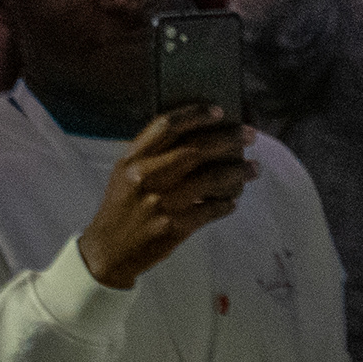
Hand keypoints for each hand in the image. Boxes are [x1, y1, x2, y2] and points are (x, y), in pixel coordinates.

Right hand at [76, 103, 256, 289]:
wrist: (109, 250)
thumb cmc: (122, 207)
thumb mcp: (126, 174)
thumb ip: (152, 154)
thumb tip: (198, 135)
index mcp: (132, 159)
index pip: (165, 126)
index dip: (195, 114)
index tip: (219, 110)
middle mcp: (145, 177)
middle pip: (195, 149)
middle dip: (228, 139)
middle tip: (250, 135)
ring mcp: (160, 203)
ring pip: (210, 180)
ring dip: (238, 172)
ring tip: (253, 168)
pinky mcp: (174, 227)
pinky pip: (211, 210)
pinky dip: (227, 204)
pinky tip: (233, 201)